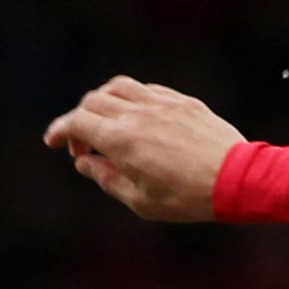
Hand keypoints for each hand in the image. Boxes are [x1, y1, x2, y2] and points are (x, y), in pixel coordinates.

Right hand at [44, 76, 239, 222]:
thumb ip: (107, 178)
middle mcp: (136, 113)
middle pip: (92, 102)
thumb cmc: (187, 198)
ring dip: (102, 102)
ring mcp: (159, 102)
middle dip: (79, 121)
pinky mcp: (181, 101)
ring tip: (105, 123)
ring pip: (117, 88)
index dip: (59, 131)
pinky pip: (146, 90)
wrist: (235, 179)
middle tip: (82, 146)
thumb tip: (85, 163)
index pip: (76, 123)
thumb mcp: (140, 200)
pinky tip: (136, 117)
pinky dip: (131, 99)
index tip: (52, 142)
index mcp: (120, 139)